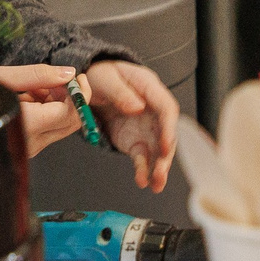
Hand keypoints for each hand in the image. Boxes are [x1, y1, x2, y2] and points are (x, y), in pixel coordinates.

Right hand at [0, 65, 87, 157]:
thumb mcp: (3, 77)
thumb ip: (38, 74)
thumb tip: (69, 73)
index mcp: (26, 125)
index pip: (69, 112)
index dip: (78, 92)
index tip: (75, 75)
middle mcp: (32, 143)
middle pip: (72, 122)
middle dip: (72, 98)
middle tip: (59, 78)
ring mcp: (31, 149)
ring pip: (63, 125)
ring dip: (58, 103)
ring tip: (35, 87)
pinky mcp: (29, 149)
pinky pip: (50, 129)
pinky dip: (48, 111)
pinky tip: (30, 99)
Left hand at [81, 61, 179, 193]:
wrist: (90, 85)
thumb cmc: (101, 76)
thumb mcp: (105, 78)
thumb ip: (120, 92)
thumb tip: (137, 107)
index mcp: (149, 88)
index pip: (167, 108)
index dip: (169, 128)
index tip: (166, 145)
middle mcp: (153, 110)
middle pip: (166, 133)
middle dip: (166, 154)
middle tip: (161, 172)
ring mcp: (146, 127)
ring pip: (158, 149)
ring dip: (158, 167)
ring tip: (156, 184)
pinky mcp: (135, 141)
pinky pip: (142, 157)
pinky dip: (142, 169)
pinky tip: (142, 181)